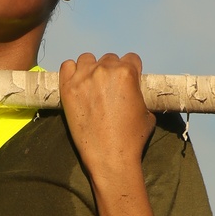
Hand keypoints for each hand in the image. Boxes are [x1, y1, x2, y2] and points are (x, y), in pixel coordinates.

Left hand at [58, 52, 155, 179]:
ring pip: (87, 59)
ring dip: (90, 69)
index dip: (131, 71)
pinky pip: (66, 66)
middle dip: (111, 72)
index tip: (126, 83)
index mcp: (127, 72)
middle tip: (108, 90)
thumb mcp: (147, 112)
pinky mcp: (67, 88)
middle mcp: (105, 70)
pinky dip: (71, 72)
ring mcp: (84, 77)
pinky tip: (76, 85)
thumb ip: (139, 94)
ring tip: (91, 87)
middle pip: (109, 59)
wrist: (110, 156)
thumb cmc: (132, 138)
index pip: (131, 58)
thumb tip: (134, 92)